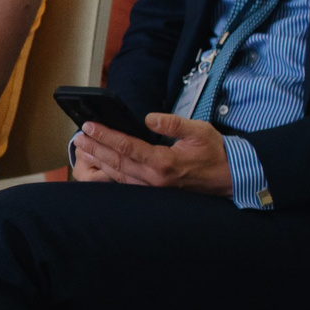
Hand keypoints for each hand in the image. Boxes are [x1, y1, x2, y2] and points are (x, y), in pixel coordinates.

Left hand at [69, 113, 232, 195]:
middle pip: (116, 162)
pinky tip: (101, 165)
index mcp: (164, 163)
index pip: (127, 147)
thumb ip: (173, 123)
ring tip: (83, 149)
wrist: (230, 177)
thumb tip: (149, 118)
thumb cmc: (216, 153)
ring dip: (99, 161)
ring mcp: (153, 188)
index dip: (106, 135)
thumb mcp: (199, 131)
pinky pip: (126, 183)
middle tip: (78, 137)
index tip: (90, 126)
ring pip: (118, 174)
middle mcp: (155, 178)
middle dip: (95, 148)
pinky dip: (110, 173)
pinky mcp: (154, 191)